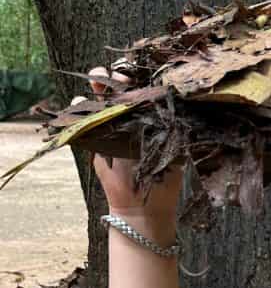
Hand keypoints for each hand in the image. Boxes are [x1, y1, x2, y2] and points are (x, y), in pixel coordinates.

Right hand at [71, 66, 183, 218]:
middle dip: (115, 80)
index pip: (144, 94)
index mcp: (151, 123)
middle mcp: (131, 123)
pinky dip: (78, 111)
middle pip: (120, 93)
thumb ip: (172, 133)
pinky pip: (84, 124)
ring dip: (95, 88)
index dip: (138, 81)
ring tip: (95, 80)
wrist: (143, 211)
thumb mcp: (173, 155)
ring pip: (100, 103)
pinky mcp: (95, 144)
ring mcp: (111, 132)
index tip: (136, 76)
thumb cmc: (163, 184)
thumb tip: (175, 108)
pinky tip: (78, 102)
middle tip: (114, 76)